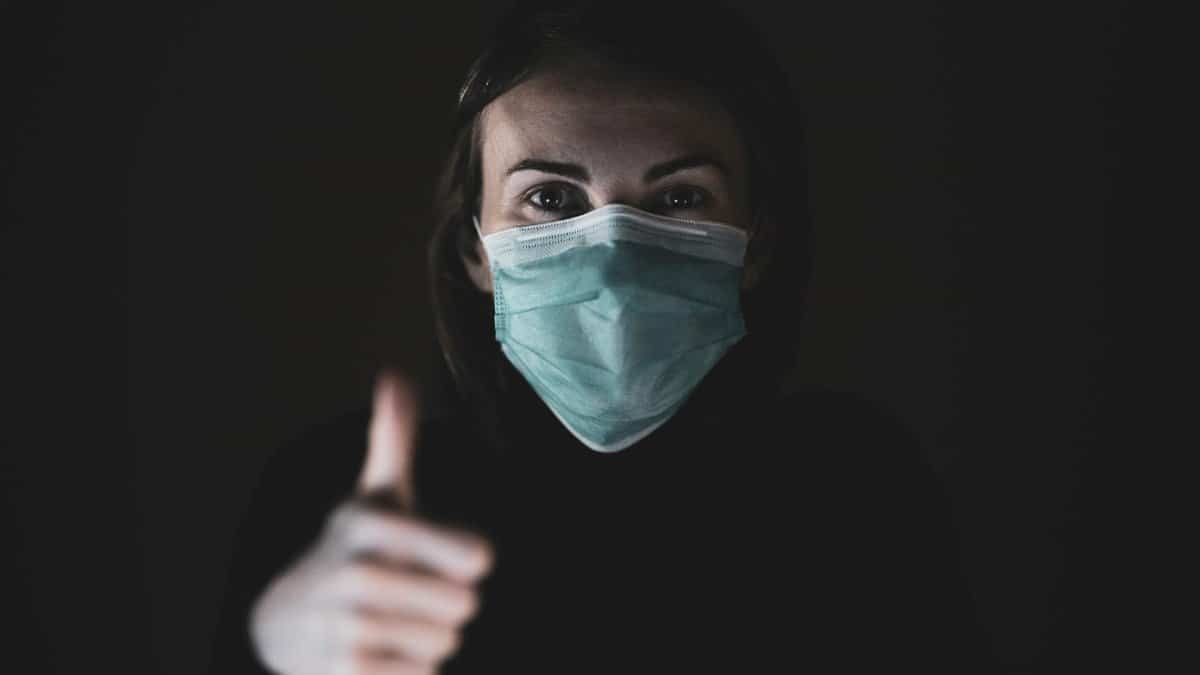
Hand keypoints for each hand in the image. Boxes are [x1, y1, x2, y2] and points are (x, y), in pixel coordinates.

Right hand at [249, 371, 493, 674]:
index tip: (452, 554)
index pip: (474, 557)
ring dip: (429, 639)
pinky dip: (411, 670)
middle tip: (412, 593)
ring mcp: (345, 625)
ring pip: (444, 645)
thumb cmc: (354, 550)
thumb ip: (394, 437)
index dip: (469, 560)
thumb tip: (396, 373)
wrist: (286, 621)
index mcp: (369, 522)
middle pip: (463, 606)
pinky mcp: (345, 672)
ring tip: (394, 621)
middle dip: (447, 605)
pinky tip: (382, 654)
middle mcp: (354, 571)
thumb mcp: (375, 492)